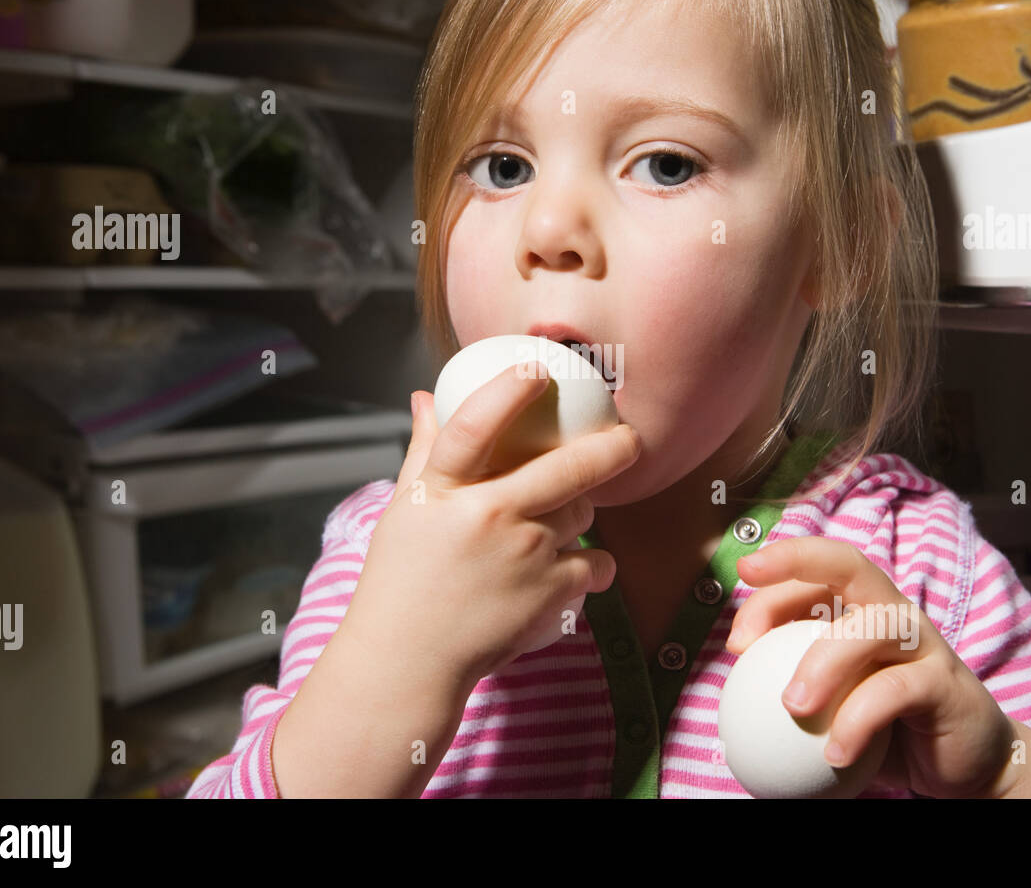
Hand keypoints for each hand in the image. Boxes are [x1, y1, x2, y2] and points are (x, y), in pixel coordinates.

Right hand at [348, 362, 641, 687]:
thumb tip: (425, 398)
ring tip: (555, 524)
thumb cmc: (401, 583)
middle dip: (612, 448)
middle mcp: (487, 516)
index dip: (507, 391)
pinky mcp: (551, 593)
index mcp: (444, 490)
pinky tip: (564, 570)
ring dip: (580, 513)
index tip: (535, 366)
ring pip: (584, 513)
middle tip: (629, 439)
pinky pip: (595, 562)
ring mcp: (525, 555)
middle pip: (568, 468)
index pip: (475, 427)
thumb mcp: (404, 509)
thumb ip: (424, 449)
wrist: (408, 662)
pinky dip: (589, 565)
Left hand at [725, 537, 1018, 797]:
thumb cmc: (890, 729)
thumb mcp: (834, 706)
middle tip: (752, 595)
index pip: (812, 573)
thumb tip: (726, 706)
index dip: (770, 590)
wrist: (967, 765)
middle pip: (849, 564)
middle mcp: (893, 612)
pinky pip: (896, 690)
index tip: (736, 636)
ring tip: (793, 705)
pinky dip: (858, 720)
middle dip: (797, 561)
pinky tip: (833, 752)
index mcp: (861, 608)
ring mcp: (924, 642)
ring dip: (824, 661)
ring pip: (872, 625)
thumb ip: (792, 692)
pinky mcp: (945, 683)